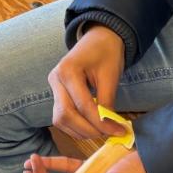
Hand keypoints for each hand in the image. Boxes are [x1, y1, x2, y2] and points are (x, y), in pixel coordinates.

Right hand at [48, 25, 126, 142]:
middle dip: (87, 129)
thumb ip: (107, 101)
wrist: (99, 38)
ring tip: (101, 131)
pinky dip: (75, 126)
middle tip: (108, 134)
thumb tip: (110, 127)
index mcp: (68, 71)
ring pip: (60, 120)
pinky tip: (91, 127)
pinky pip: (62, 117)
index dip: (100, 123)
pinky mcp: (56, 94)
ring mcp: (53, 87)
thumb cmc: (106, 52)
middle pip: (65, 115)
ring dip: (80, 131)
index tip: (118, 131)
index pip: (83, 106)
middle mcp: (55, 80)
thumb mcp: (110, 75)